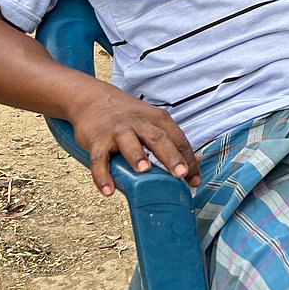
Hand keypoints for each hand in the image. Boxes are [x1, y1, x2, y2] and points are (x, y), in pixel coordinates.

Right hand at [68, 85, 199, 196]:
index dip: (188, 159)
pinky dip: (102, 175)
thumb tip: (194, 163)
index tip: (195, 179)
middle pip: (157, 138)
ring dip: (136, 156)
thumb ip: (172, 142)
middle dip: (170, 156)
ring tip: (144, 171)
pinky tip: (108, 190)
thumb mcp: (152, 122)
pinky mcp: (96, 140)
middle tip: (180, 173)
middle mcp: (139, 123)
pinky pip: (99, 158)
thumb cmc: (128, 117)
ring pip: (128, 142)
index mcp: (157, 119)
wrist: (93, 99)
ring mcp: (117, 130)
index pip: (177, 139)